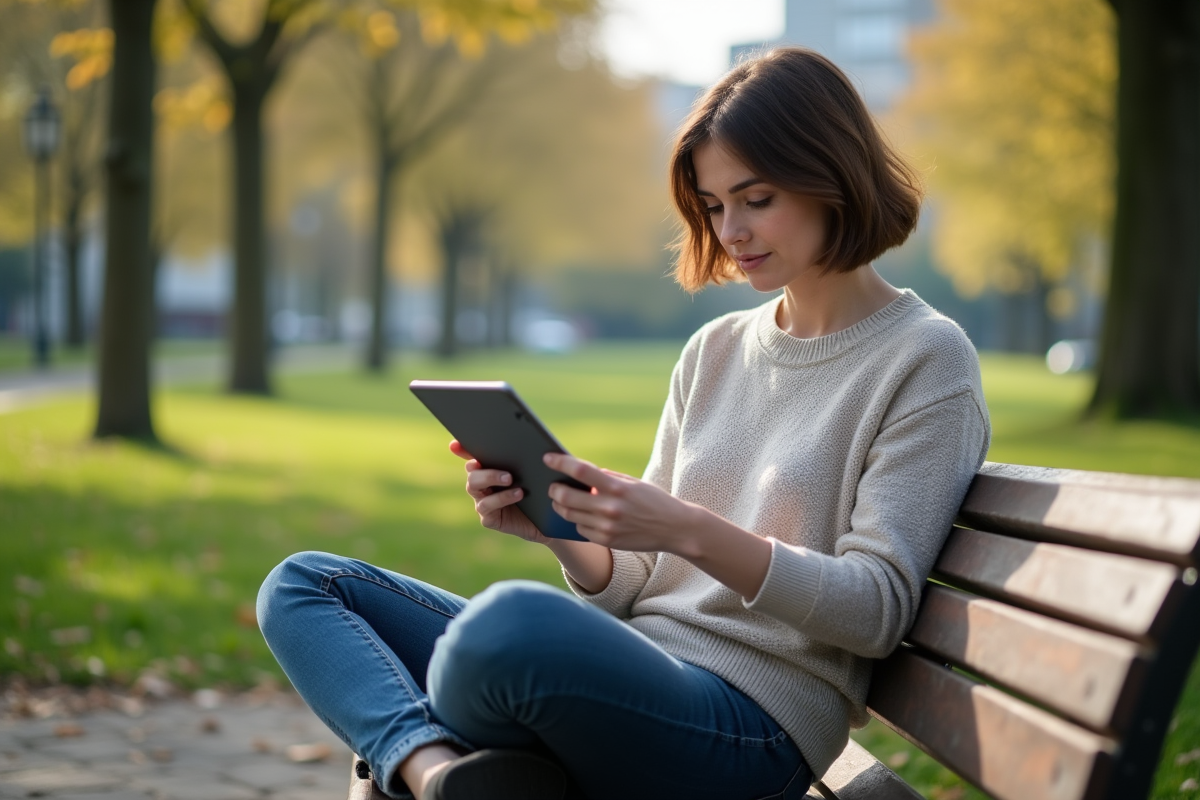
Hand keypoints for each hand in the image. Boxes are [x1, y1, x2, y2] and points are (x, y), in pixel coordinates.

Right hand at [450, 440, 549, 544]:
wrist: (550, 521)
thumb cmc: (541, 491)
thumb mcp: (536, 472)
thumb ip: (525, 457)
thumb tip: (528, 438)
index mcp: (491, 469)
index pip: (473, 455)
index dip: (462, 449)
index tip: (455, 444)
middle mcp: (482, 484)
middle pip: (472, 471)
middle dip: (482, 466)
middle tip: (504, 469)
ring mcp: (483, 501)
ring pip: (474, 486)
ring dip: (491, 479)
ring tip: (510, 479)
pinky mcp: (488, 518)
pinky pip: (486, 506)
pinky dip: (502, 498)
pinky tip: (518, 494)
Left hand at [543, 453, 696, 554]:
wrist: (675, 528)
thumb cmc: (653, 500)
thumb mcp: (633, 483)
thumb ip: (607, 478)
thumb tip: (581, 473)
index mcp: (617, 487)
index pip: (580, 471)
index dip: (560, 463)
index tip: (547, 458)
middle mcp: (610, 508)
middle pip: (567, 497)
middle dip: (554, 490)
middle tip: (551, 485)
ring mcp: (607, 527)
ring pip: (569, 515)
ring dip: (560, 506)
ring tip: (560, 500)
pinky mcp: (607, 541)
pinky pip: (581, 529)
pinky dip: (577, 521)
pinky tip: (581, 516)